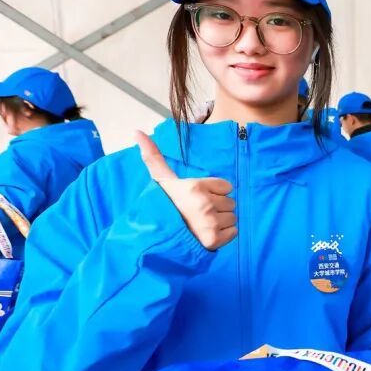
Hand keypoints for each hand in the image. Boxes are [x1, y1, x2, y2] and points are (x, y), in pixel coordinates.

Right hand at [136, 131, 235, 250]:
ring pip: (233, 217)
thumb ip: (154, 156)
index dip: (215, 192)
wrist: (158, 236)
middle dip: (218, 207)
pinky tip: (208, 234)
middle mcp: (205, 204)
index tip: (198, 198)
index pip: (227, 186)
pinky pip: (233, 232)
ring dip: (222, 221)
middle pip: (231, 202)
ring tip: (203, 224)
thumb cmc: (164, 205)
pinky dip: (224, 235)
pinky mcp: (215, 239)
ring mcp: (211, 223)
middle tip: (199, 213)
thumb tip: (136, 131)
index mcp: (195, 187)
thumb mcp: (161, 180)